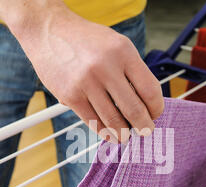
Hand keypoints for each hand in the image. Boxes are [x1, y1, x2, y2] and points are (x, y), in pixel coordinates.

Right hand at [10, 3, 163, 142]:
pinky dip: (104, 132)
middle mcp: (106, 67)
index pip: (149, 90)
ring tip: (126, 136)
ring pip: (113, 121)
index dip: (156, 108)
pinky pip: (93, 122)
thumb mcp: (116, 44)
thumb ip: (132, 70)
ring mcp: (86, 83)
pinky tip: (109, 134)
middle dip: (144, 126)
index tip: (155, 114)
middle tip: (146, 131)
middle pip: (134, 110)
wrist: (49, 31)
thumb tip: (146, 103)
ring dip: (123, 134)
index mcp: (123, 52)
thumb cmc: (86, 40)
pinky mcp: (70, 96)